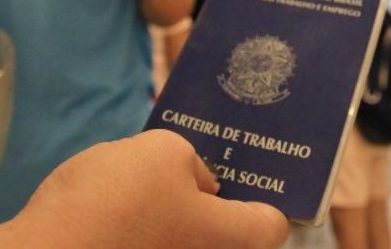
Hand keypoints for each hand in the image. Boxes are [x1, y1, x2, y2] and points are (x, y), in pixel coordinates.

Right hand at [11, 130, 289, 248]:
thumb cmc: (118, 200)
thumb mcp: (164, 151)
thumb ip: (191, 163)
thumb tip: (198, 184)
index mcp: (226, 239)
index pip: (272, 225)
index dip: (266, 197)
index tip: (250, 175)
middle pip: (226, 236)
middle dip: (215, 203)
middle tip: (201, 167)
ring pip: (183, 239)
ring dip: (174, 214)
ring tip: (153, 178)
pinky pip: (146, 243)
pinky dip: (141, 228)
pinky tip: (119, 202)